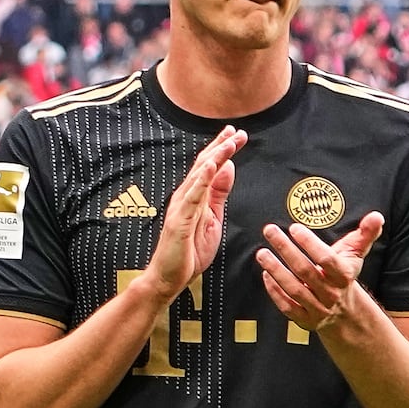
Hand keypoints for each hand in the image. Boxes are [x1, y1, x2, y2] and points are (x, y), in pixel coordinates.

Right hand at [149, 126, 246, 295]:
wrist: (170, 277)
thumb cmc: (189, 250)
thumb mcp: (213, 218)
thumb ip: (218, 194)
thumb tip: (226, 168)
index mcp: (195, 197)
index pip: (210, 168)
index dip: (223, 150)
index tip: (238, 135)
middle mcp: (186, 197)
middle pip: (204, 166)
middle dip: (220, 147)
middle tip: (236, 130)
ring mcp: (181, 208)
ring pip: (199, 176)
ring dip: (215, 157)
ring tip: (229, 141)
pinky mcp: (179, 221)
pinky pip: (192, 197)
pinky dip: (202, 179)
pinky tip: (211, 166)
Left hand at [259, 208, 383, 330]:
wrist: (345, 312)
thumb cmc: (344, 276)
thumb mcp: (356, 255)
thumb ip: (366, 234)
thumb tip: (376, 216)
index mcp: (344, 276)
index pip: (327, 259)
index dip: (310, 244)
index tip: (295, 229)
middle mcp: (331, 293)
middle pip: (306, 271)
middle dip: (286, 250)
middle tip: (270, 231)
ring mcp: (318, 308)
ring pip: (294, 289)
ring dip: (276, 270)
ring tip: (262, 253)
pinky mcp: (305, 319)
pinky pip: (287, 306)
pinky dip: (275, 291)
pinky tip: (266, 275)